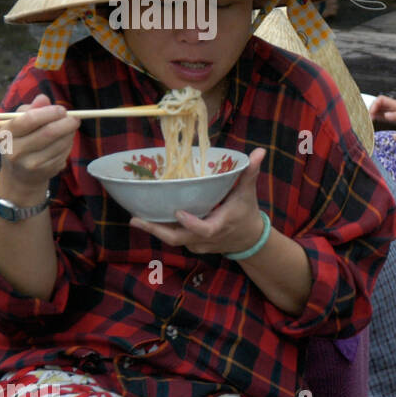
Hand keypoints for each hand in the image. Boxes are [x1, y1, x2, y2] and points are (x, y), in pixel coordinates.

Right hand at [0, 94, 79, 204]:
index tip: (62, 109)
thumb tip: (44, 98)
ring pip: (60, 144)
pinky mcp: (45, 172)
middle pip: (48, 133)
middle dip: (66, 123)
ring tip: (70, 128)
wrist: (20, 174)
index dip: (49, 113)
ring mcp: (30, 163)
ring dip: (70, 134)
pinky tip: (66, 141)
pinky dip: (68, 145)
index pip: (29, 120)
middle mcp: (15, 150)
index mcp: (6, 133)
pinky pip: (64, 154)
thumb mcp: (19, 122)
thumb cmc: (21, 139)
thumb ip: (31, 109)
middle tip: (75, 118)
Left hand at [131, 148, 266, 253]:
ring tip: (136, 217)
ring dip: (155, 229)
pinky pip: (174, 238)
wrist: (249, 239)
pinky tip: (147, 218)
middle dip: (157, 230)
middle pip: (178, 238)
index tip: (178, 212)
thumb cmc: (246, 212)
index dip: (191, 223)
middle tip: (136, 218)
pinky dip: (161, 229)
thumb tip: (259, 151)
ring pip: (173, 239)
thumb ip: (250, 172)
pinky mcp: (192, 245)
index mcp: (220, 225)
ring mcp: (197, 244)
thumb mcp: (248, 192)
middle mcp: (206, 238)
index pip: (204, 229)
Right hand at [368, 95, 395, 130]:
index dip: (374, 105)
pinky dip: (377, 117)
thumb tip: (385, 115)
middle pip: (378, 104)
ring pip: (380, 109)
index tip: (371, 115)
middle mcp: (394, 106)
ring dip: (373, 114)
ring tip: (367, 121)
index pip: (381, 99)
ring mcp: (395, 111)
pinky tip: (373, 121)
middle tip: (367, 120)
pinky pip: (384, 115)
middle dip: (371, 110)